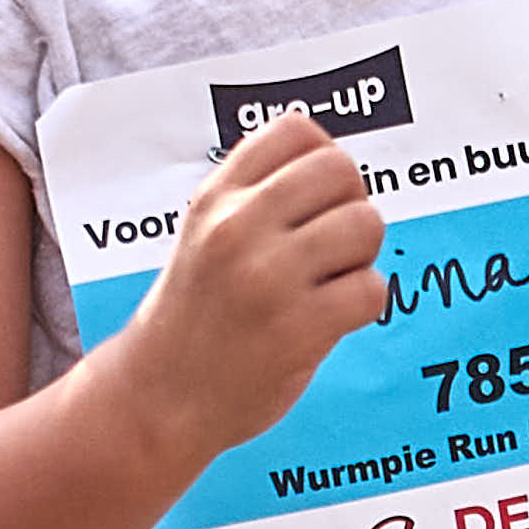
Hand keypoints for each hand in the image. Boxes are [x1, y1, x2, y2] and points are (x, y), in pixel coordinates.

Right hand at [101, 109, 390, 467]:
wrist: (157, 398)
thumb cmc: (192, 317)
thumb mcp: (203, 234)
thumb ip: (255, 196)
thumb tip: (335, 166)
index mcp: (216, 198)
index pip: (295, 130)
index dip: (323, 159)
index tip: (316, 198)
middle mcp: (237, 227)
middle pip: (340, 170)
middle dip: (350, 205)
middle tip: (331, 246)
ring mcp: (267, 278)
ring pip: (365, 224)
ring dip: (361, 256)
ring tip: (330, 282)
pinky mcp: (297, 329)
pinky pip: (371, 290)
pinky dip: (363, 304)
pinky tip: (330, 318)